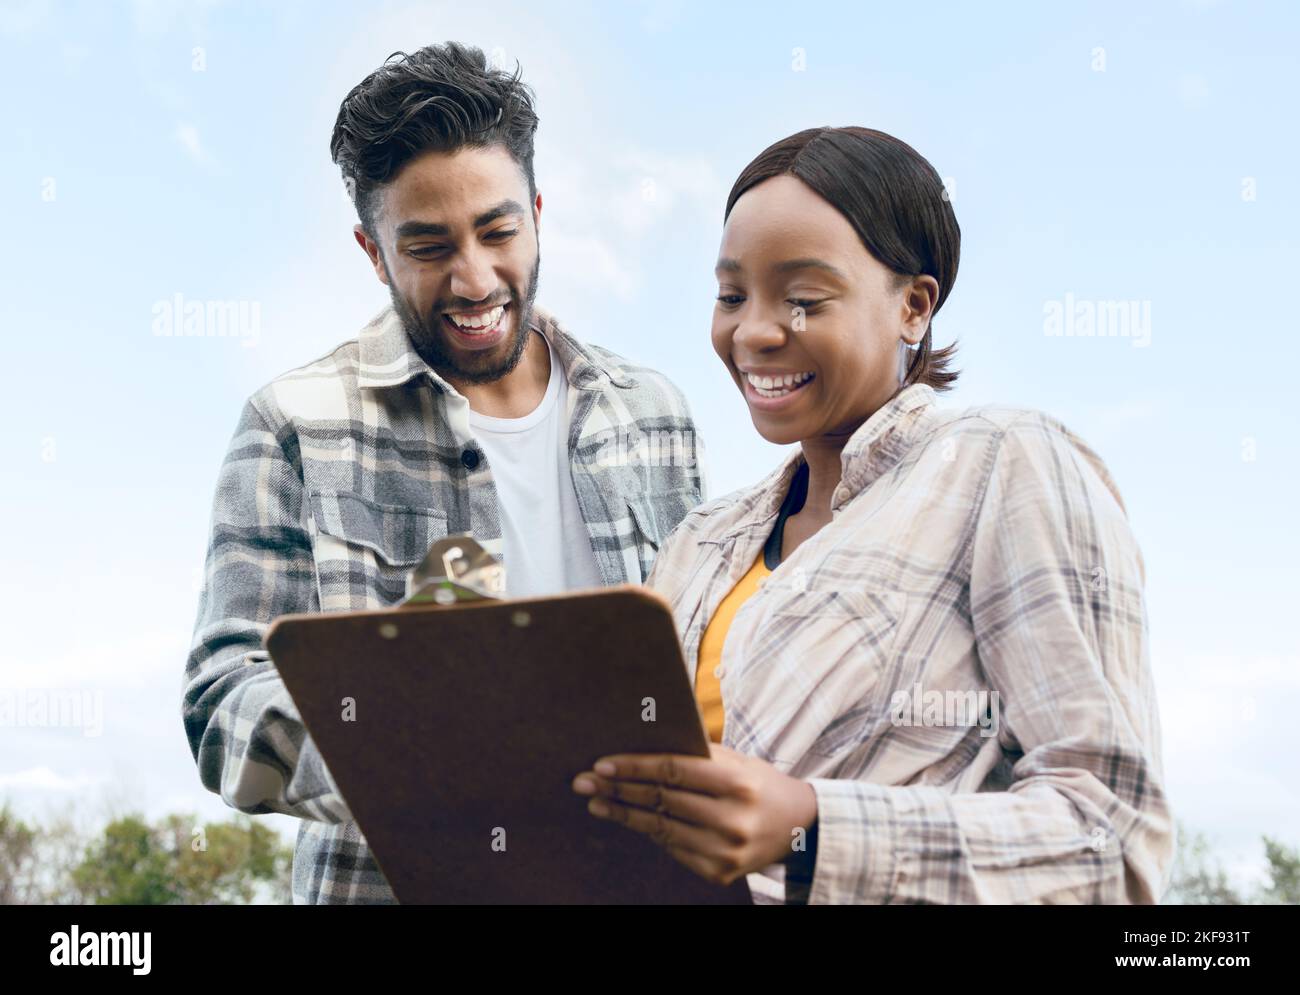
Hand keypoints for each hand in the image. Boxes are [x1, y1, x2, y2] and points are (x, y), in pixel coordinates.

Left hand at [571, 744, 817, 886]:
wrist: (800, 827)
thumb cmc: (759, 784)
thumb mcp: (737, 761)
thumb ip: (697, 755)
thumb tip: (643, 742)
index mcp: (738, 783)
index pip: (674, 771)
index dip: (634, 767)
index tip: (602, 764)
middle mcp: (732, 819)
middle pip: (661, 800)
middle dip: (618, 789)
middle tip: (584, 782)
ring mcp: (725, 850)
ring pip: (660, 828)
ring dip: (623, 814)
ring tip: (596, 802)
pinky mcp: (719, 872)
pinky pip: (672, 849)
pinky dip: (649, 832)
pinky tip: (628, 820)